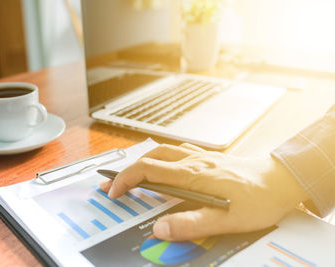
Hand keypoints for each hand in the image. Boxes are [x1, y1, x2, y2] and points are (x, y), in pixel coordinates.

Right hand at [100, 143, 308, 240]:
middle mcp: (193, 162)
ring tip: (132, 174)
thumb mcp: (226, 220)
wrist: (282, 179)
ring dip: (143, 161)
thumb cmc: (259, 198)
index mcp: (192, 175)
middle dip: (127, 170)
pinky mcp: (210, 158)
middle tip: (114, 184)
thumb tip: (160, 228)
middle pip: (150, 157)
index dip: (126, 179)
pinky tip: (165, 164)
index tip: (114, 192)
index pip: (148, 170)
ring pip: (163, 151)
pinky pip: (179, 150)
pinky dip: (163, 156)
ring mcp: (201, 157)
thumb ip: (191, 223)